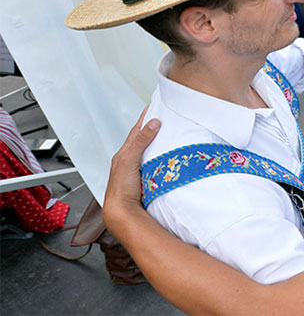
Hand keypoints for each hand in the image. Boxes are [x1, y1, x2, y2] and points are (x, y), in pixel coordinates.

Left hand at [103, 108, 160, 231]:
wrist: (122, 211)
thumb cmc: (120, 188)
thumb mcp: (129, 160)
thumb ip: (140, 142)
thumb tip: (152, 124)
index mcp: (123, 154)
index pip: (135, 131)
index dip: (143, 119)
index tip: (151, 108)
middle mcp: (129, 160)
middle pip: (141, 140)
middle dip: (150, 129)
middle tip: (162, 118)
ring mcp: (137, 170)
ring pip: (147, 152)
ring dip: (155, 143)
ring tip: (166, 135)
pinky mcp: (145, 179)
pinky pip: (154, 163)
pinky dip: (159, 157)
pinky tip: (166, 158)